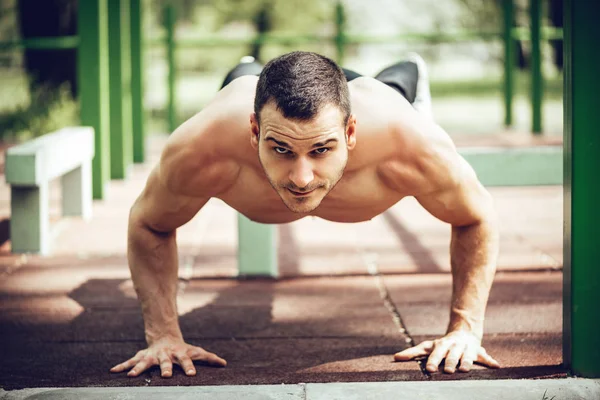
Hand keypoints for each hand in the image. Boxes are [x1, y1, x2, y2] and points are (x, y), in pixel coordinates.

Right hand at [110, 336, 226, 377]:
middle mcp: (165, 356)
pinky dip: (122, 366)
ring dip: (138, 369)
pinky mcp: (142, 357)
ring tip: (131, 376)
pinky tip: (113, 371)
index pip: (186, 361)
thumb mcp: (196, 351)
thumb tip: (225, 363)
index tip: (192, 374)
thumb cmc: (183, 349)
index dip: (190, 367)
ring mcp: (152, 356)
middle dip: (165, 369)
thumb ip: (209, 357)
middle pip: (165, 363)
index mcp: (179, 355)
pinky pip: (130, 361)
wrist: (165, 336)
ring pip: (145, 363)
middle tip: (166, 376)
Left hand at [393, 330, 499, 372]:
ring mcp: (467, 349)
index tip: (429, 370)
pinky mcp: (479, 352)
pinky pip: (486, 357)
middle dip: (449, 362)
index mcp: (441, 345)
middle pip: (451, 355)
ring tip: (465, 370)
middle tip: (448, 371)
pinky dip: (491, 361)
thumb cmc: (442, 345)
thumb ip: (412, 352)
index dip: (433, 361)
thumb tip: (395, 358)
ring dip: (467, 362)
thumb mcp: (427, 346)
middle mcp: (454, 346)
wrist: (463, 332)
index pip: (435, 353)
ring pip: (467, 356)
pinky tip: (497, 367)